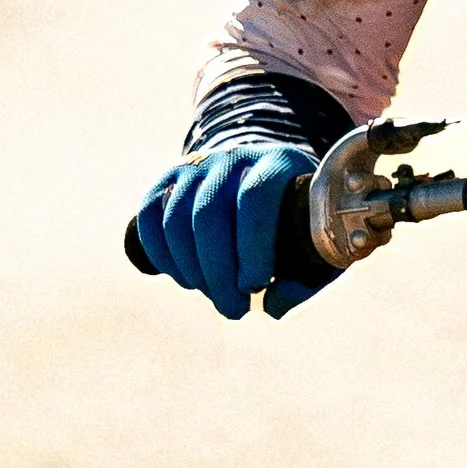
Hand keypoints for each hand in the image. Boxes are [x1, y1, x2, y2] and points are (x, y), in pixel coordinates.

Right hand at [132, 142, 318, 320]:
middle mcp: (233, 157)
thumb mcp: (316, 240)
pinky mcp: (167, 181)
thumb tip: (272, 306)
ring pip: (176, 220)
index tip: (257, 286)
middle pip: (208, 212)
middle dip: (218, 272)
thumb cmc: (298, 219)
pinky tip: (187, 281)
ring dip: (192, 270)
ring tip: (216, 296)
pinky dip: (162, 257)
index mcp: (277, 161)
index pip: (255, 195)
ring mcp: (196, 166)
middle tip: (235, 310)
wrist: (267, 177)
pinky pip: (149, 220)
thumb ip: (305, 277)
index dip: (252, 244)